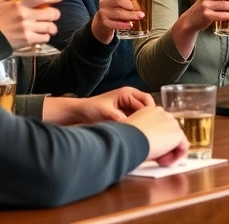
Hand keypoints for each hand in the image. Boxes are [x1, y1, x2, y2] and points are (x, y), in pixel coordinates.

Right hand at [0, 0, 62, 49]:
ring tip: (51, 28)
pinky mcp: (28, 40)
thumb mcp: (0, 3)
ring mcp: (27, 29)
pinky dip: (46, 37)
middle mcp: (25, 16)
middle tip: (54, 15)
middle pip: (50, 13)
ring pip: (50, 26)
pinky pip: (45, 38)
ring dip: (52, 27)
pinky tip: (42, 36)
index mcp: (19, 4)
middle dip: (55, 14)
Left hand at [41, 87, 155, 124]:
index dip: (150, 111)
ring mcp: (128, 108)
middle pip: (148, 108)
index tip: (150, 122)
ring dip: (143, 123)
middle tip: (148, 130)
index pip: (147, 100)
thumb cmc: (89, 109)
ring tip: (141, 133)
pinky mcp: (125, 117)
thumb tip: (129, 125)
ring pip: (143, 116)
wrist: (78, 114)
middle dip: (149, 118)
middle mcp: (130, 99)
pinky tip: (134, 135)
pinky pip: (136, 122)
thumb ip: (117, 117)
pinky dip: (136, 127)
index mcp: (127, 93)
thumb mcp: (104, 112)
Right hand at [91, 0, 143, 42]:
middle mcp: (104, 2)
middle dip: (130, 4)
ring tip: (139, 16)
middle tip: (139, 8)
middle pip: (117, 0)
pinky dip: (124, 24)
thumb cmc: (115, 8)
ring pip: (118, 13)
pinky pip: (115, 24)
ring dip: (130, 15)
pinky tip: (130, 24)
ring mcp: (103, 13)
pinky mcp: (104, 23)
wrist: (103, 22)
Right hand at [126, 106, 189, 166]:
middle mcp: (164, 114)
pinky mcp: (178, 134)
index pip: (161, 124)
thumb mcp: (132, 130)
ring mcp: (172, 123)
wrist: (128, 139)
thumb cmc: (124, 136)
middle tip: (155, 156)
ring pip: (176, 140)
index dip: (157, 138)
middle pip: (170, 132)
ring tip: (158, 160)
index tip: (150, 147)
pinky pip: (183, 148)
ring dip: (168, 152)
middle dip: (164, 145)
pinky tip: (164, 162)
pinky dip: (175, 157)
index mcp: (151, 110)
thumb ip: (141, 131)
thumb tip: (142, 141)